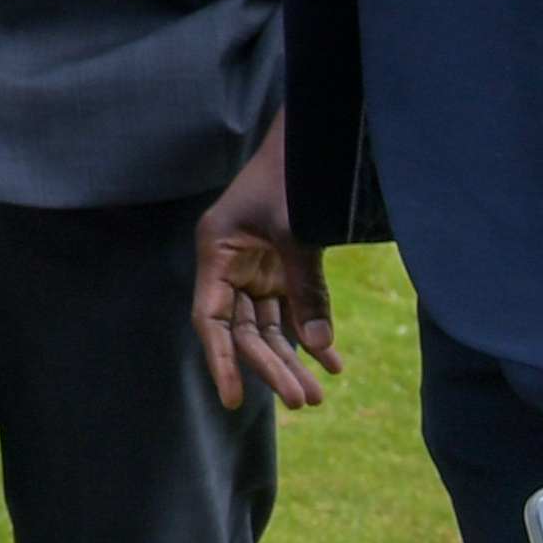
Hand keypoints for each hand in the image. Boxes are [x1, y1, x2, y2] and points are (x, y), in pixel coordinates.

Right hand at [192, 112, 344, 411]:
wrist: (312, 142)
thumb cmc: (293, 177)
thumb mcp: (295, 231)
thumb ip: (306, 290)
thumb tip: (318, 350)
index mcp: (216, 251)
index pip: (210, 320)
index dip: (221, 361)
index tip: (234, 400)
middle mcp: (230, 264)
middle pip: (244, 329)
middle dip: (271, 366)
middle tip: (302, 401)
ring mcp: (256, 266)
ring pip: (268, 325)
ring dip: (292, 358)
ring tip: (318, 394)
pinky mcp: (280, 266)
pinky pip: (293, 310)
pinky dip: (311, 335)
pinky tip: (332, 363)